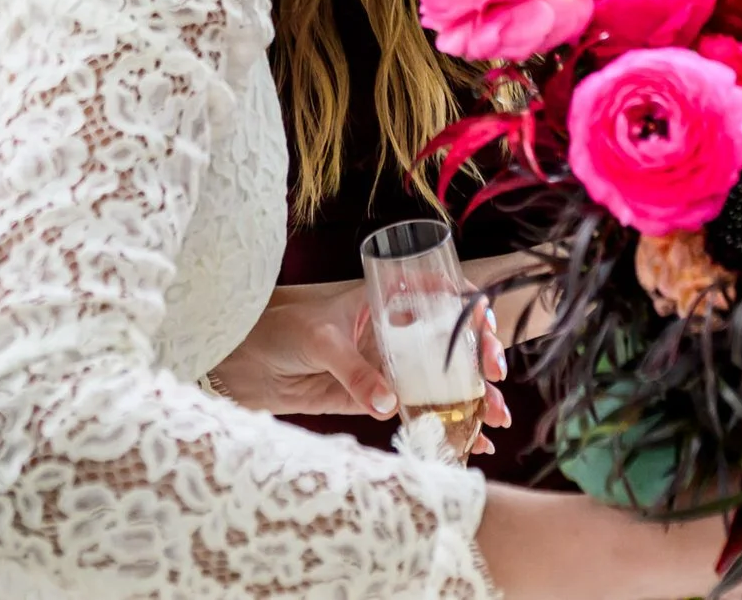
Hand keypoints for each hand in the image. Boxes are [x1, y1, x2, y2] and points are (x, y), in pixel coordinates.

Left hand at [204, 283, 511, 451]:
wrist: (245, 362)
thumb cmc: (279, 328)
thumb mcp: (318, 339)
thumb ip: (352, 370)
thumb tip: (388, 403)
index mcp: (384, 300)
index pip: (440, 296)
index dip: (471, 310)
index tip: (487, 329)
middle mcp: (395, 332)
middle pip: (451, 343)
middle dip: (481, 360)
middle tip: (496, 380)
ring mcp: (389, 367)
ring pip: (443, 381)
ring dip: (474, 400)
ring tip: (497, 420)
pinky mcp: (378, 399)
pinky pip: (419, 412)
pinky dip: (447, 427)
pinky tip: (473, 444)